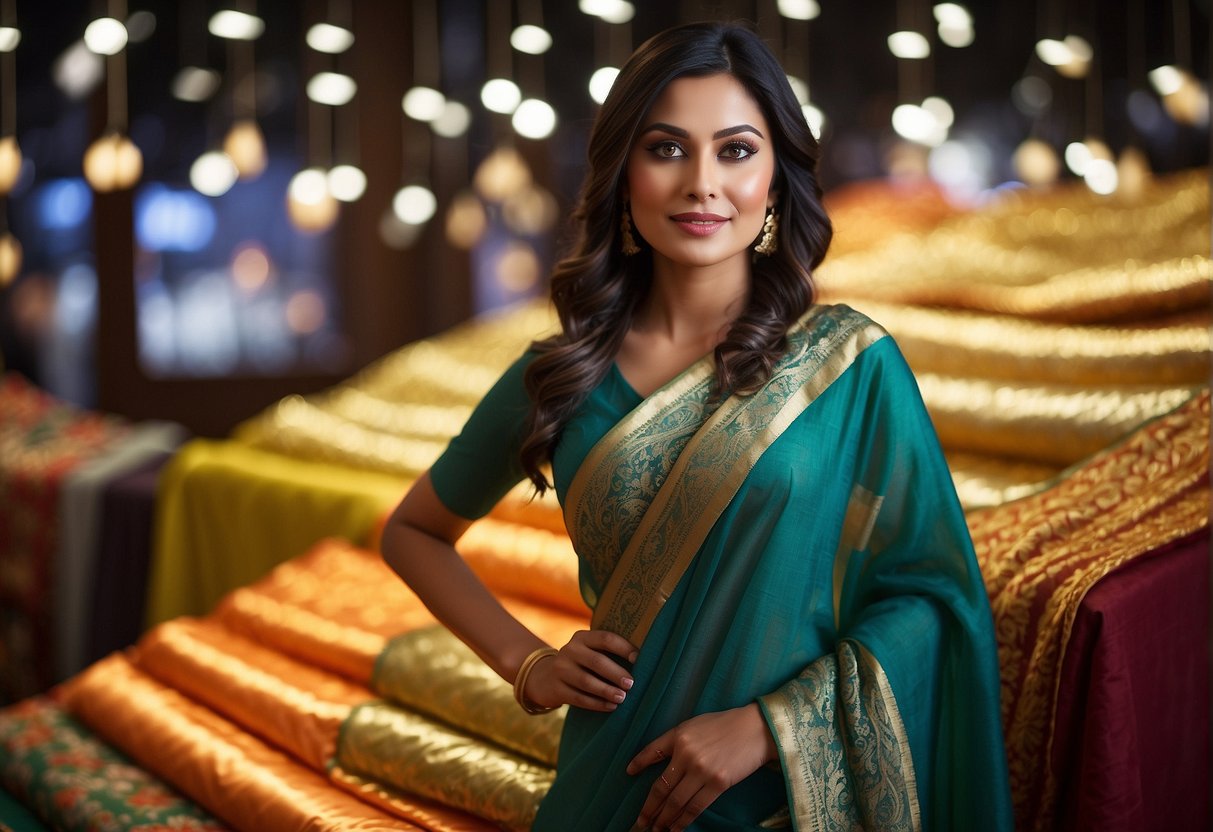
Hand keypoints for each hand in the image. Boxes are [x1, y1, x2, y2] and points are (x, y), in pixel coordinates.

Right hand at [524, 629, 638, 711]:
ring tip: (622, 698)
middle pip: (596, 661)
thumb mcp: (588, 652)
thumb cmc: (580, 664)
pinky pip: (579, 698)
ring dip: (607, 691)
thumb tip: (643, 661)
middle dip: (616, 673)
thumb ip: (607, 653)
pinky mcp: (556, 689)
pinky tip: (611, 707)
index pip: (605, 638)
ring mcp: (560, 669)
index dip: (622, 647)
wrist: (544, 677)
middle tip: (631, 684)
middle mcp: (570, 650)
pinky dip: (597, 703)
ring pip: (586, 681)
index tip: (638, 658)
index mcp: (582, 637)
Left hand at [626, 704, 777, 830]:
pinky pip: (695, 807)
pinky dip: (682, 821)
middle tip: (638, 824)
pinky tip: (674, 829)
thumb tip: (655, 758)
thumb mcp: (694, 725)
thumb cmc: (724, 725)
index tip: (629, 774)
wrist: (755, 729)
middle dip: (648, 809)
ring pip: (675, 802)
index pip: (652, 752)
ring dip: (663, 820)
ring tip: (654, 831)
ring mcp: (702, 770)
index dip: (639, 764)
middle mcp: (686, 754)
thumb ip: (675, 741)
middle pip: (661, 788)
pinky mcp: (718, 783)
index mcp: (679, 736)